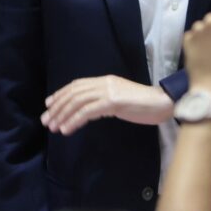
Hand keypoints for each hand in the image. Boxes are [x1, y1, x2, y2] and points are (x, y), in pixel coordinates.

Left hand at [41, 75, 173, 134]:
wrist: (164, 104)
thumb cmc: (144, 105)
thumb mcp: (120, 100)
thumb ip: (104, 101)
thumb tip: (87, 111)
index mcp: (105, 80)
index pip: (77, 85)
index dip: (60, 94)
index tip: (49, 105)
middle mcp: (104, 83)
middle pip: (73, 93)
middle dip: (57, 107)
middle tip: (46, 121)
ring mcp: (109, 91)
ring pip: (77, 102)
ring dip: (62, 115)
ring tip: (53, 128)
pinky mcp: (113, 102)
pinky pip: (87, 112)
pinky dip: (74, 120)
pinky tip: (67, 129)